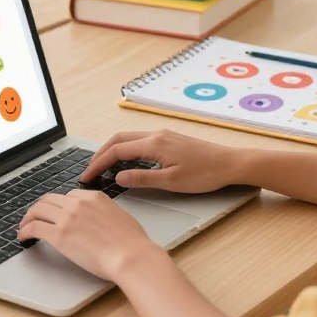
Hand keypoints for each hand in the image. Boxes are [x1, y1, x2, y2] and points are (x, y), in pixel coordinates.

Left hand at [18, 189, 162, 281]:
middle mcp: (78, 203)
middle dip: (40, 208)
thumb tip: (100, 220)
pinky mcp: (59, 235)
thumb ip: (105, 213)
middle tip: (34, 217)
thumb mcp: (119, 216)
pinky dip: (25, 230)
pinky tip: (22, 236)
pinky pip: (34, 228)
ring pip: (38, 210)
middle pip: (50, 199)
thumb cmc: (131, 243)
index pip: (69, 195)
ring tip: (24, 226)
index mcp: (94, 197)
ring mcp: (67, 218)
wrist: (130, 255)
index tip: (55, 213)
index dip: (59, 205)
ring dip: (28, 218)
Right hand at [80, 129, 246, 193]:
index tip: (86, 176)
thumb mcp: (171, 182)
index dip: (98, 163)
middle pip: (118, 139)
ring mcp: (163, 134)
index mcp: (154, 144)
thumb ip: (142, 179)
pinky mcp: (169, 138)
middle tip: (89, 170)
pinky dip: (125, 149)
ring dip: (112, 149)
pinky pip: (139, 140)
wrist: (230, 163)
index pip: (116, 150)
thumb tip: (118, 177)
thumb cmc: (205, 174)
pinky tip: (126, 161)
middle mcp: (156, 134)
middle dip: (100, 153)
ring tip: (102, 166)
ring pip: (129, 138)